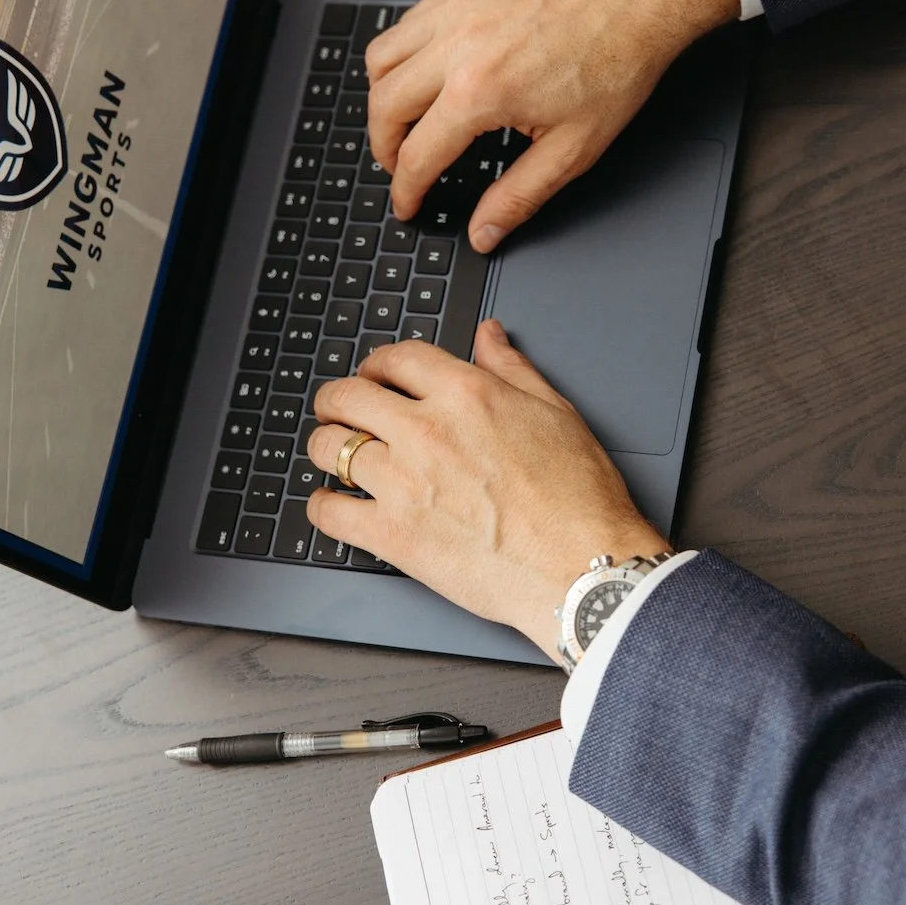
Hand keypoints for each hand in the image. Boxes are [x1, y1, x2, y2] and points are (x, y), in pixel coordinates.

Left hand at [304, 321, 670, 658]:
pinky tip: (331, 503)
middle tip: (338, 410)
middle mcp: (427, 431)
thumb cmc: (579, 499)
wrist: (583, 568)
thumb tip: (488, 336)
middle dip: (337, 399)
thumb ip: (513, 369)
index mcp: (466, 394)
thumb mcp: (556, 412)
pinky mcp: (393, 535)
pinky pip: (329, 512)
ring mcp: (403, 483)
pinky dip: (322, 506)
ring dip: (325, 448)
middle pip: (348, 396)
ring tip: (333, 455)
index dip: (377, 364)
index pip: (396, 358)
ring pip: (329, 448)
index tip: (374, 375)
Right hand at [364, 0, 738, 252]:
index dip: (407, 192)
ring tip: (404, 125)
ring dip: (384, 98)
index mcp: (480, 91)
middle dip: (385, 149)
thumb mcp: (573, 149)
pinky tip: (425, 76)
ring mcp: (456, 8)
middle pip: (384, 106)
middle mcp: (457, 44)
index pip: (418, 155)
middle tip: (401, 170)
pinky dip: (402, 55)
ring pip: (382, 59)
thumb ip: (520, 196)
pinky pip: (407, 24)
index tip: (408, 205)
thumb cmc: (615, 61)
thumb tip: (486, 231)